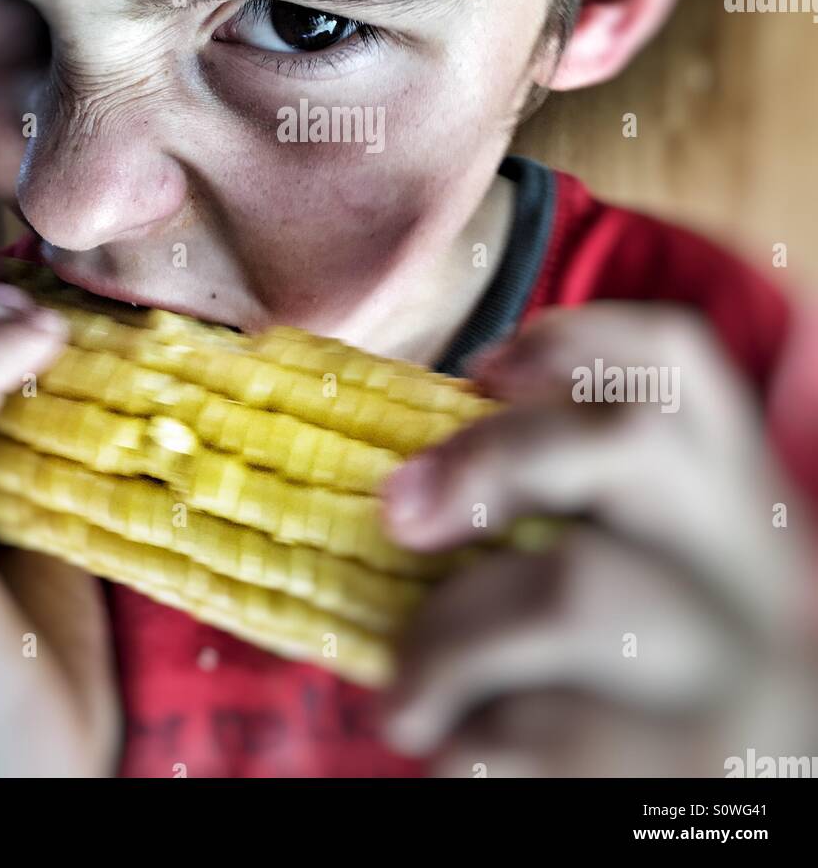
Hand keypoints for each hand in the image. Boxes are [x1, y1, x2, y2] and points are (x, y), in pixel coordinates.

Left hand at [381, 304, 817, 776]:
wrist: (687, 824)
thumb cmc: (630, 705)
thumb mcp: (643, 594)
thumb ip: (566, 525)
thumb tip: (414, 479)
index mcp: (736, 509)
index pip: (682, 366)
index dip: (574, 342)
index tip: (482, 373)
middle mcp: (763, 576)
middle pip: (634, 441)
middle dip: (491, 458)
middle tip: (399, 514)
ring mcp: (740, 674)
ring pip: (573, 589)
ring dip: (448, 640)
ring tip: (407, 700)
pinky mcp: (691, 772)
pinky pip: (538, 726)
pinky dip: (467, 738)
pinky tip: (466, 752)